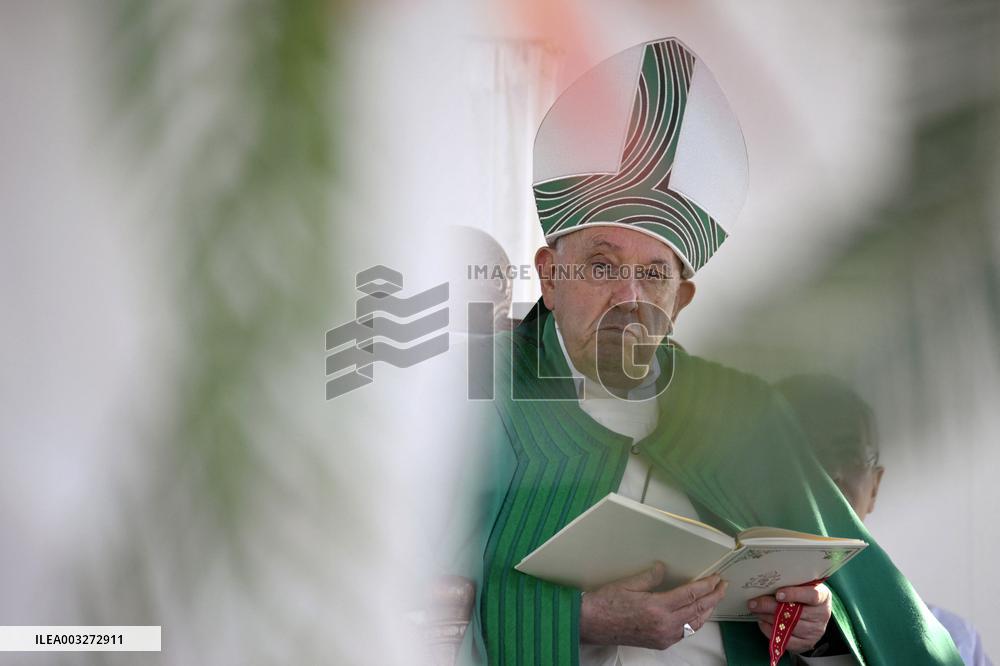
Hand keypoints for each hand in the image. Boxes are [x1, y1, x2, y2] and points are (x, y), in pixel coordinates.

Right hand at [580, 562, 727, 649]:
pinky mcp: (659, 643)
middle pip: (697, 610)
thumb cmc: (606, 602)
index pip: (690, 595)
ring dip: (707, 610)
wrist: (591, 625)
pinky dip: (695, 622)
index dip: (706, 586)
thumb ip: (650, 576)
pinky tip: (697, 614)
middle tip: (723, 585)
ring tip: (714, 598)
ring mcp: (663, 636)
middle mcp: (664, 625)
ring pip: (694, 624)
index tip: (716, 578)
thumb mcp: (628, 583)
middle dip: (713, 597)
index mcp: (657, 607)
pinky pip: (685, 633)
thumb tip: (664, 568)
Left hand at [748, 583, 831, 652]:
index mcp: (822, 596)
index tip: (777, 594)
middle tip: (754, 603)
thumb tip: (766, 580)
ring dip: (768, 618)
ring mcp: (815, 631)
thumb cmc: (803, 595)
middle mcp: (821, 615)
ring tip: (756, 610)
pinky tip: (762, 622)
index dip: (794, 594)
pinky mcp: (806, 643)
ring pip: (789, 626)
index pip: (812, 595)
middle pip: (795, 613)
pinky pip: (786, 641)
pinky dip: (770, 631)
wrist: (814, 615)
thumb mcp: (803, 585)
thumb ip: (790, 583)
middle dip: (771, 607)